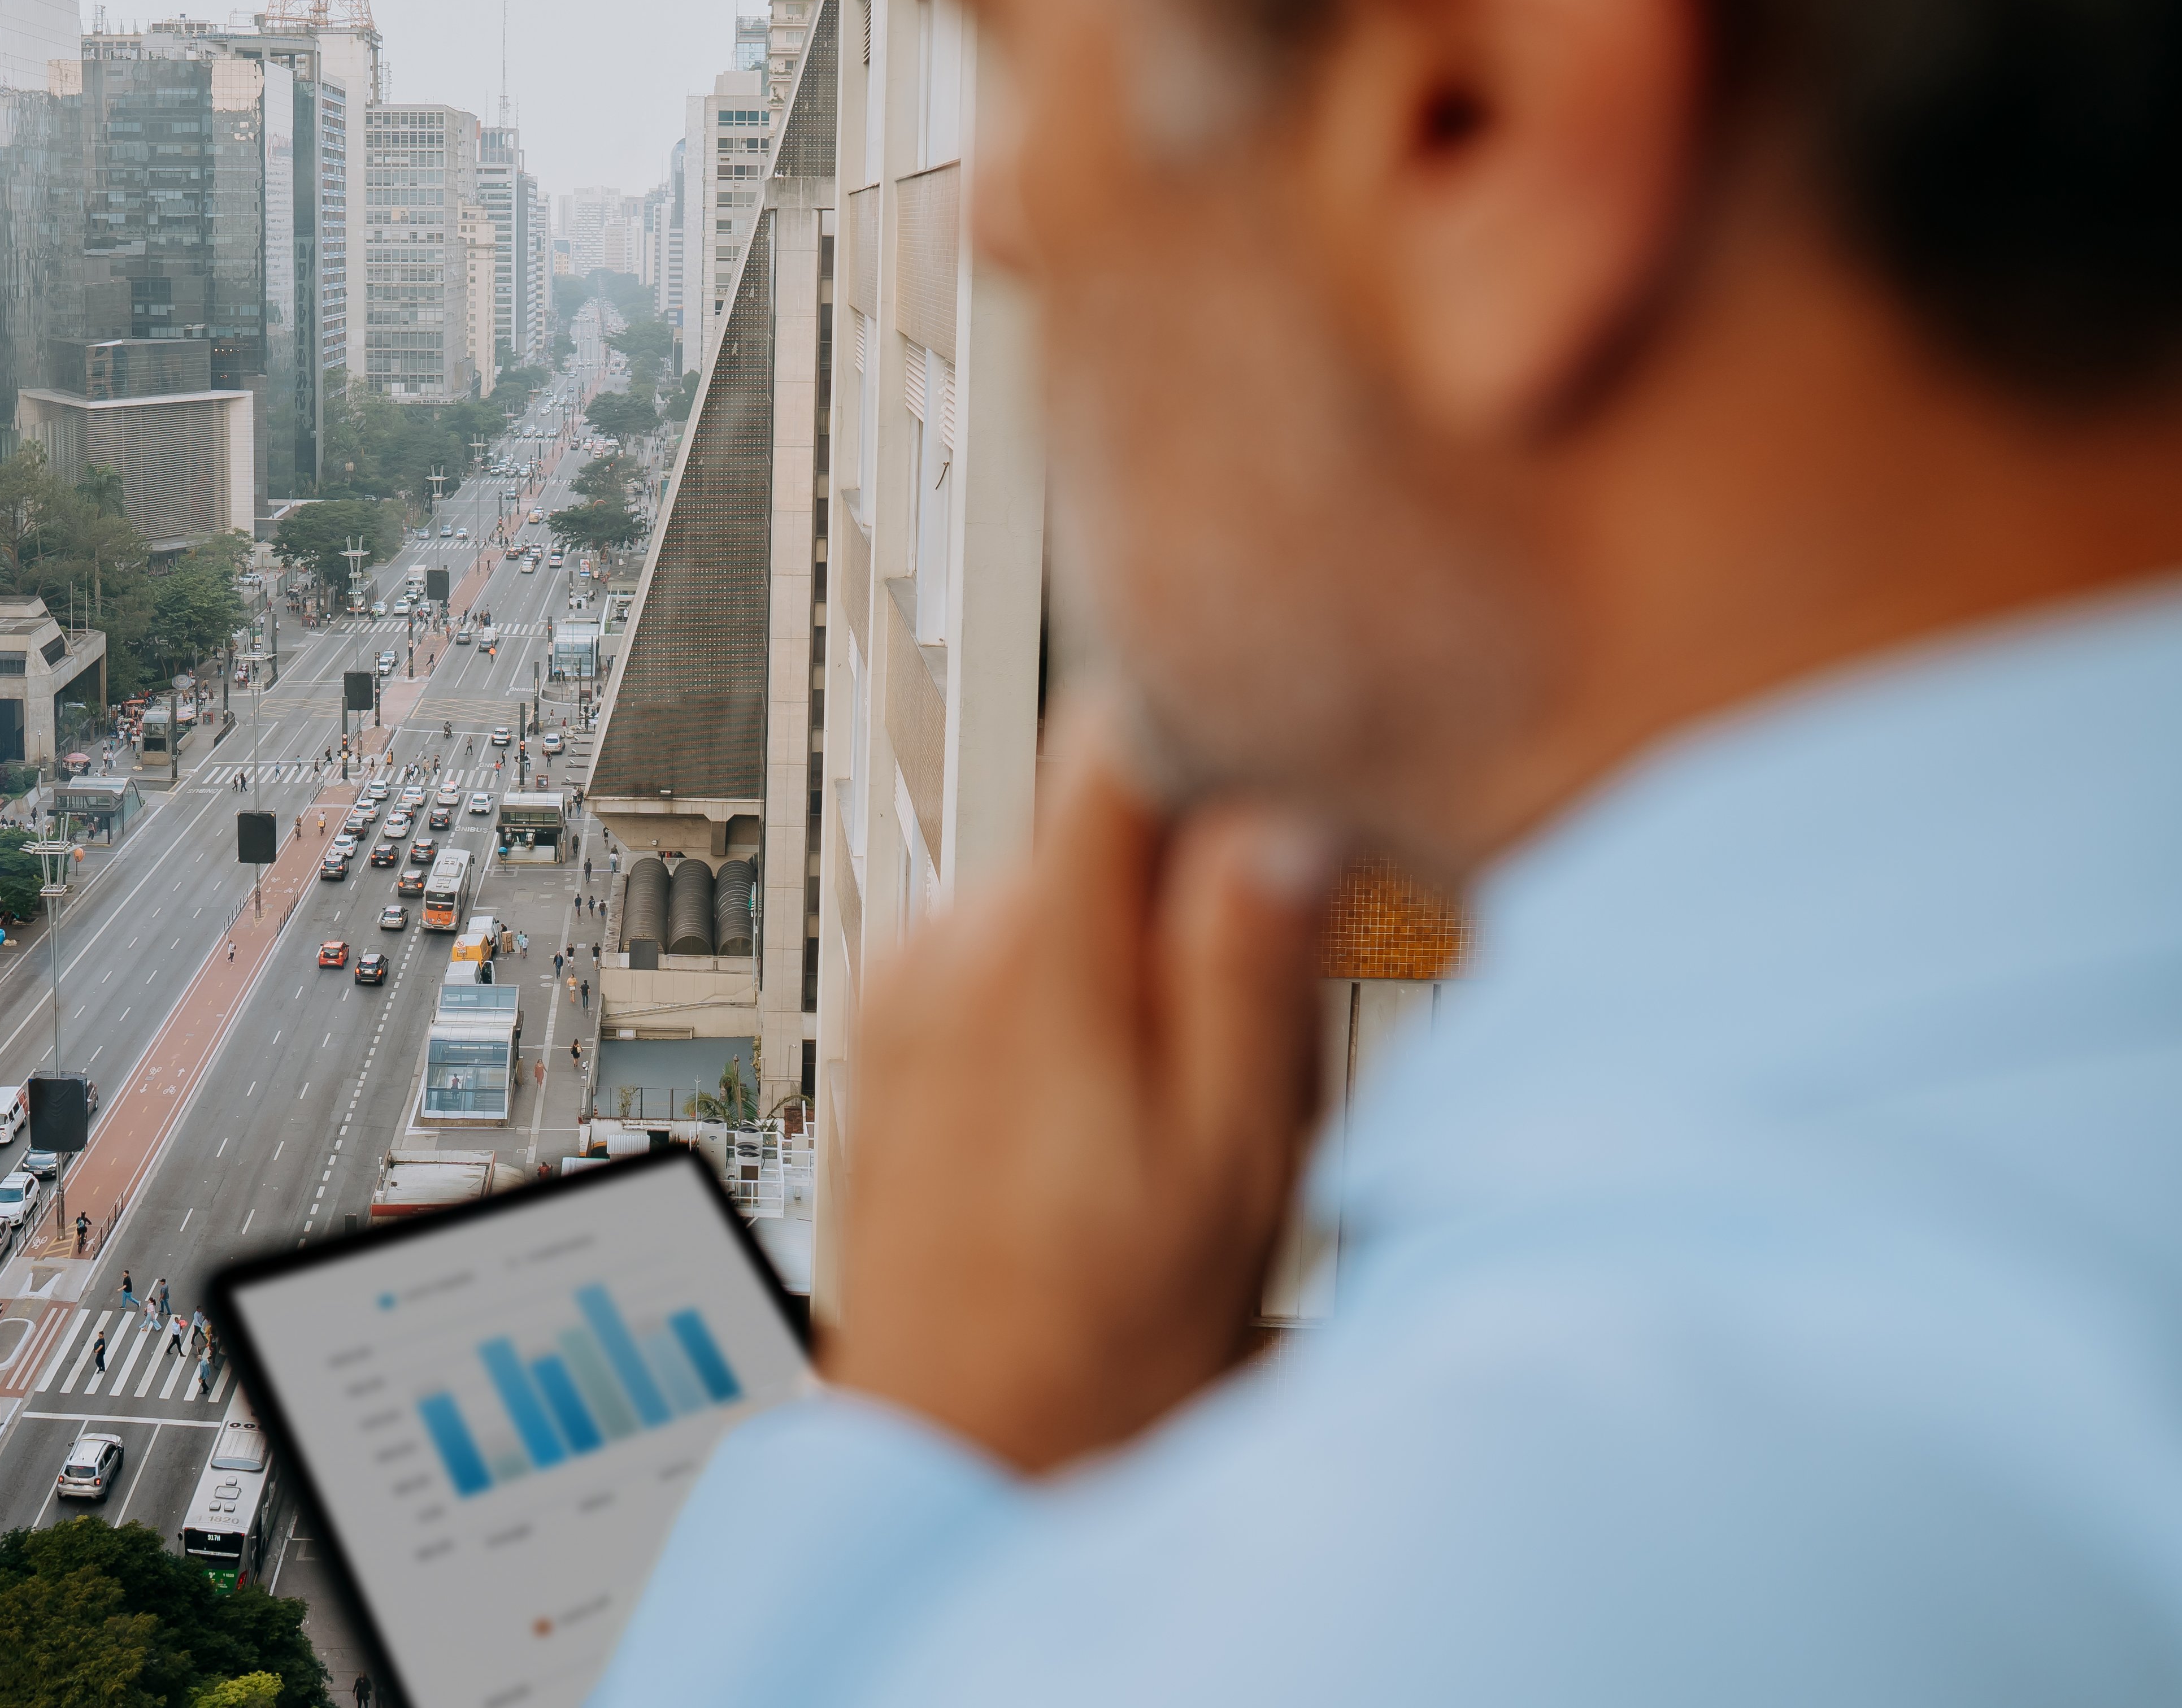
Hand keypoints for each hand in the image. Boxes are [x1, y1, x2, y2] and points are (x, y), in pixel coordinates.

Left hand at [818, 718, 1340, 1473]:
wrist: (958, 1451)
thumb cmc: (1100, 1342)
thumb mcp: (1228, 1160)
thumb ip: (1247, 969)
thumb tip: (1273, 812)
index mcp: (1037, 958)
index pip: (1115, 736)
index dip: (1214, 731)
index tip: (1288, 780)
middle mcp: (948, 948)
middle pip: (1107, 824)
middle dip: (1197, 893)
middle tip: (1247, 1040)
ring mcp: (908, 986)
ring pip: (1067, 893)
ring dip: (1139, 959)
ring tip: (1170, 1106)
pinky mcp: (894, 1026)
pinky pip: (1012, 958)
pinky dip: (1077, 1004)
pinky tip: (1100, 1123)